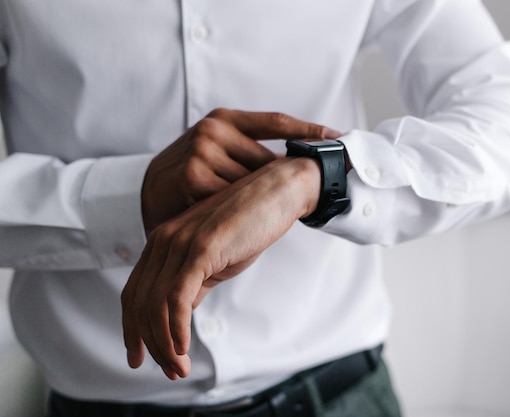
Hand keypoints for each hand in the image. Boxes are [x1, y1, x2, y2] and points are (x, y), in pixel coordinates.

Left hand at [122, 156, 322, 379]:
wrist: (278, 191)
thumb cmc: (251, 223)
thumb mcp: (216, 258)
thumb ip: (194, 283)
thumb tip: (181, 314)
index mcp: (162, 241)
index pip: (134, 292)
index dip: (132, 329)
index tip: (138, 356)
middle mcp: (163, 240)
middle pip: (138, 302)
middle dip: (148, 343)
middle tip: (169, 371)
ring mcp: (180, 243)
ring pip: (155, 305)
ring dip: (164, 344)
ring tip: (179, 367)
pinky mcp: (201, 249)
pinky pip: (177, 298)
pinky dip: (176, 328)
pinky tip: (183, 347)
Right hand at [141, 108, 339, 231]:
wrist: (147, 196)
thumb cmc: (191, 178)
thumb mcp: (217, 152)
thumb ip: (249, 155)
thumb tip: (294, 167)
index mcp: (225, 118)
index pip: (276, 122)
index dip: (308, 130)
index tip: (337, 138)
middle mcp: (214, 130)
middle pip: (268, 162)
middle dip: (277, 183)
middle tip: (289, 196)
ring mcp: (202, 152)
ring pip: (252, 184)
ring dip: (254, 201)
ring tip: (244, 212)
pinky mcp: (194, 178)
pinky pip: (232, 200)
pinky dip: (236, 212)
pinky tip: (228, 217)